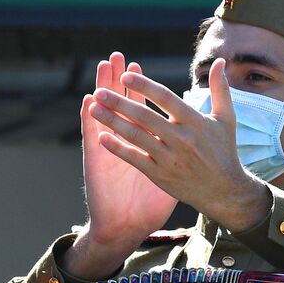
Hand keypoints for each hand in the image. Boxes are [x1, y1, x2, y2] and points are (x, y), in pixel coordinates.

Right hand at [66, 53, 178, 277]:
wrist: (127, 225)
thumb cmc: (149, 202)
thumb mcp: (169, 174)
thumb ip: (180, 151)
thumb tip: (197, 138)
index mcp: (142, 141)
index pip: (140, 107)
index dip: (140, 88)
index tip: (140, 68)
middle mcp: (122, 141)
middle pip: (120, 104)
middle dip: (118, 81)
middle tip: (116, 57)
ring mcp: (107, 150)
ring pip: (104, 115)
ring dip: (102, 93)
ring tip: (102, 69)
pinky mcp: (97, 162)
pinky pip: (92, 139)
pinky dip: (89, 121)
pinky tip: (86, 103)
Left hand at [88, 58, 271, 231]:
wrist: (223, 191)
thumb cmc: (223, 150)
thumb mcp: (226, 118)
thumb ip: (220, 88)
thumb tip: (219, 61)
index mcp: (195, 121)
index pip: (166, 98)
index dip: (144, 86)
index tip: (125, 75)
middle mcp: (181, 138)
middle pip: (145, 116)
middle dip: (119, 102)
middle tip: (98, 91)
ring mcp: (169, 157)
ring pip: (136, 136)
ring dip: (112, 121)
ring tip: (93, 109)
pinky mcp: (160, 175)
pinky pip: (135, 159)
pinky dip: (118, 148)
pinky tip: (101, 137)